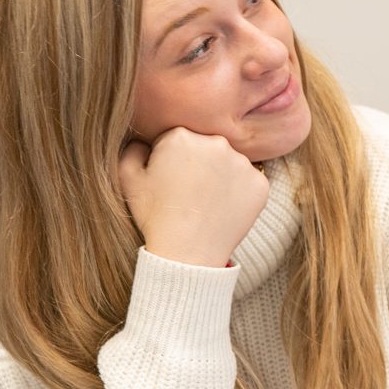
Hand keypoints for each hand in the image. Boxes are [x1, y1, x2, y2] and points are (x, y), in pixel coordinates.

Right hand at [117, 128, 269, 267]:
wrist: (187, 251)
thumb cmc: (155, 215)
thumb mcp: (127, 178)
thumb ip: (132, 149)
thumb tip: (144, 143)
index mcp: (181, 136)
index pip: (178, 138)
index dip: (170, 159)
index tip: (169, 178)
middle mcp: (216, 143)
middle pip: (206, 146)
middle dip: (198, 162)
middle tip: (189, 190)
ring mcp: (242, 163)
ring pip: (229, 162)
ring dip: (220, 175)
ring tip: (205, 201)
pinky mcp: (260, 183)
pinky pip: (249, 181)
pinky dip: (239, 192)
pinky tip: (223, 208)